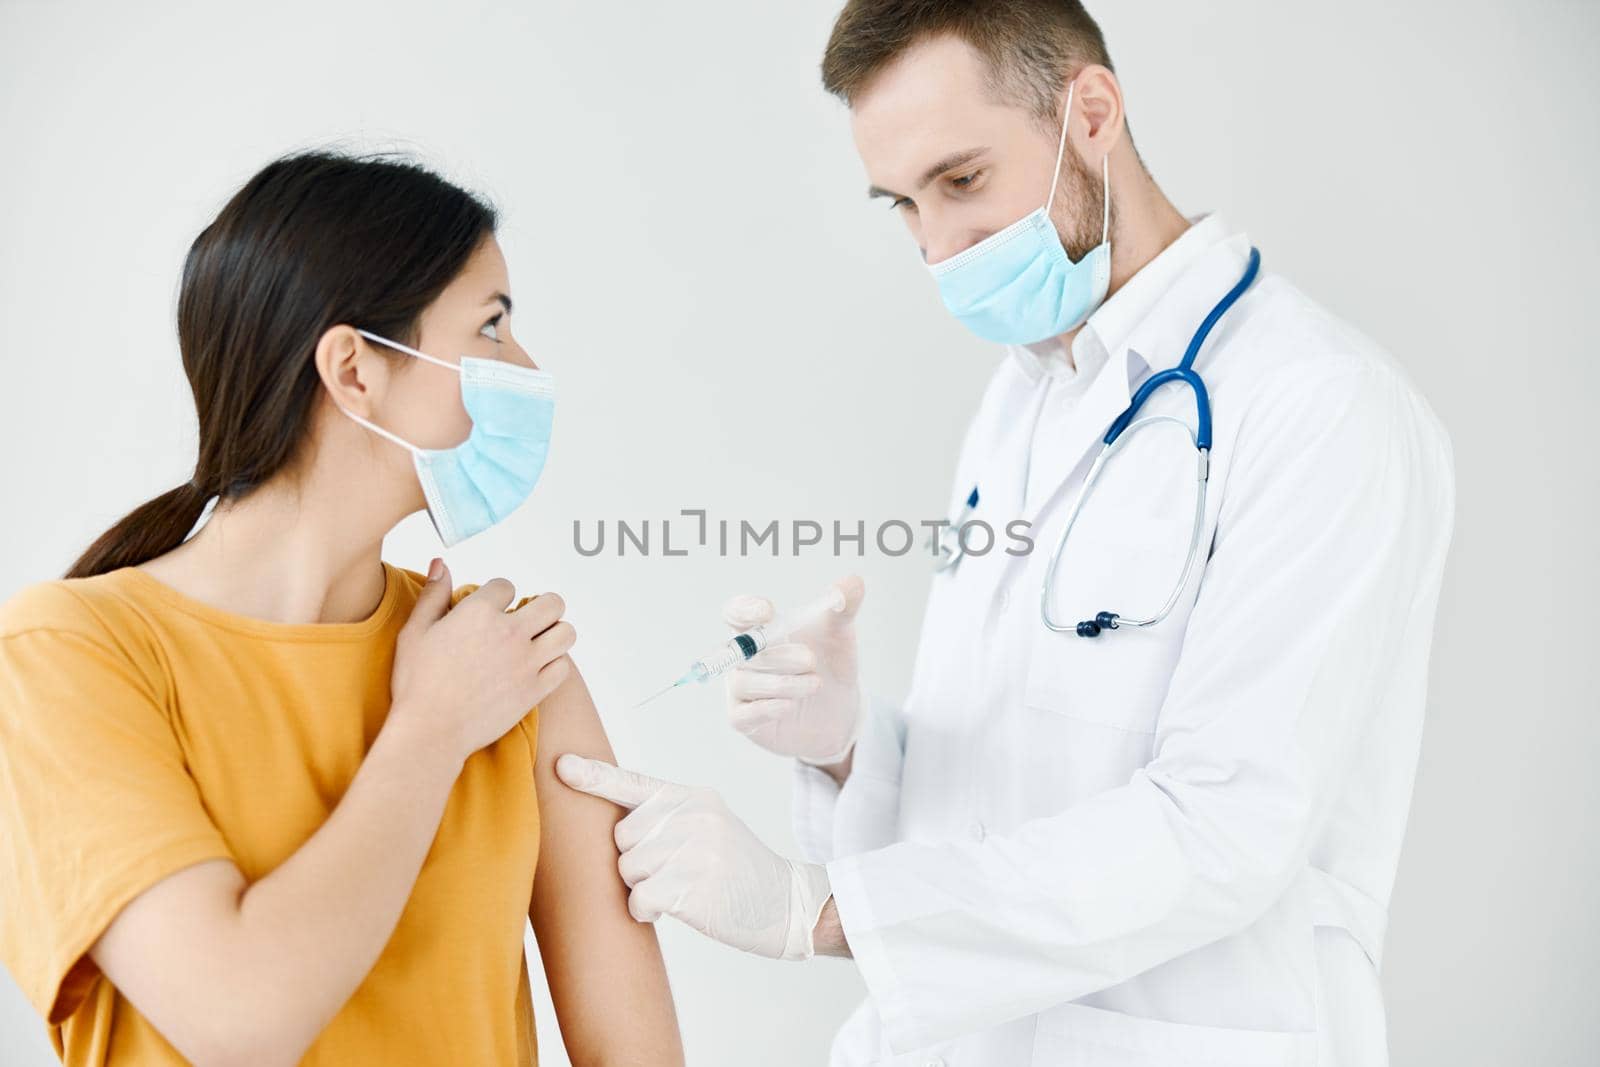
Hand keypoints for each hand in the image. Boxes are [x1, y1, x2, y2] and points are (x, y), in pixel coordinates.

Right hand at [389, 559, 575, 762]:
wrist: (430, 731)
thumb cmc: (416, 683)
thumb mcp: (414, 632)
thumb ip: (433, 594)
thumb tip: (442, 563)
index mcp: (479, 612)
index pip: (507, 586)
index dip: (498, 596)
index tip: (491, 611)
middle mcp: (509, 632)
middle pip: (552, 603)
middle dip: (542, 607)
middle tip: (528, 620)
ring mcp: (526, 662)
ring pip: (565, 633)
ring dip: (554, 634)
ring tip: (537, 642)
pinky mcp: (535, 690)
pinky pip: (563, 667)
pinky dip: (554, 665)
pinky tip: (536, 668)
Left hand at [553, 754, 832, 960]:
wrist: (787, 903)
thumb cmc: (738, 871)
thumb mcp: (710, 827)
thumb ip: (668, 819)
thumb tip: (616, 831)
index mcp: (692, 797)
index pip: (634, 784)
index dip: (592, 776)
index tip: (560, 766)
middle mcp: (693, 815)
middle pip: (621, 838)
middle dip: (635, 862)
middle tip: (672, 873)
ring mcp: (695, 848)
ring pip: (627, 869)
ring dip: (643, 890)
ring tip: (681, 890)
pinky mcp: (693, 885)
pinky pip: (639, 898)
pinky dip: (647, 911)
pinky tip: (674, 910)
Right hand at [722, 576, 865, 765]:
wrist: (838, 711)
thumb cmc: (829, 664)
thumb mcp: (840, 635)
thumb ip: (843, 607)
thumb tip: (853, 581)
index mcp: (760, 629)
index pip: (735, 612)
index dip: (744, 610)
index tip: (768, 613)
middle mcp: (743, 657)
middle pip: (743, 651)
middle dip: (778, 655)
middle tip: (810, 660)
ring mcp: (740, 688)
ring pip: (745, 683)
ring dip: (783, 684)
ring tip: (815, 684)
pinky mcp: (742, 719)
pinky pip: (744, 714)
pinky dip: (768, 708)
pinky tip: (791, 705)